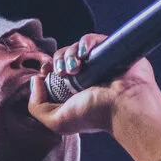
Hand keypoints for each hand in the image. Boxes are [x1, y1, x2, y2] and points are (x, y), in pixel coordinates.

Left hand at [28, 32, 160, 138]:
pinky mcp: (111, 50)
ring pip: (75, 48)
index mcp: (75, 90)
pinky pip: (92, 39)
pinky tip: (83, 53)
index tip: (45, 73)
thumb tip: (36, 80)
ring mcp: (99, 62)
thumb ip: (36, 106)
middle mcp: (87, 75)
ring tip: (75, 68)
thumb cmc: (95, 116)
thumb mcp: (56, 121)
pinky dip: (84, 42)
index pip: (55, 71)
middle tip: (62, 73)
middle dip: (57, 61)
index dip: (47, 68)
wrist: (124, 106)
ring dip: (69, 54)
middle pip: (63, 56)